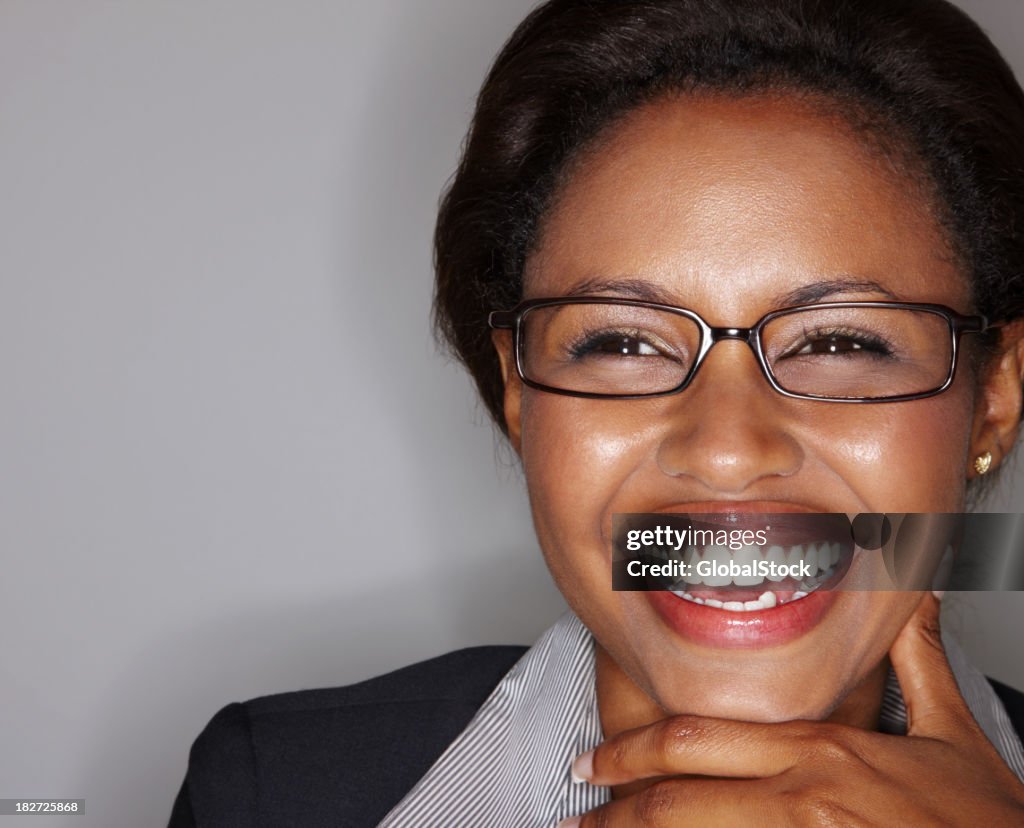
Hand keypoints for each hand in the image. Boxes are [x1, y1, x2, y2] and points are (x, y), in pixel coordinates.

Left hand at [561, 593, 1023, 825]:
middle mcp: (806, 797)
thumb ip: (916, 663)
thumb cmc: (991, 825)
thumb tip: (910, 597)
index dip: (637, 750)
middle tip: (577, 806)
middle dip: (618, 801)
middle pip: (682, 793)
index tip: (598, 760)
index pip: (701, 740)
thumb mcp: (956, 734)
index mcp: (823, 753)